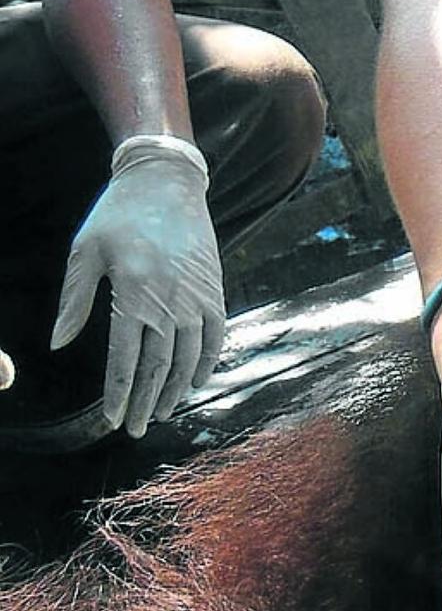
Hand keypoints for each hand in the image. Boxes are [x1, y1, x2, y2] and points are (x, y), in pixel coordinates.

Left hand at [50, 140, 225, 436]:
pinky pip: (215, 335)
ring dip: (176, 389)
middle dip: (147, 402)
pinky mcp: (213, 288)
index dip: (121, 393)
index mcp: (132, 291)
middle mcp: (168, 298)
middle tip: (138, 430)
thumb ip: (73, 302)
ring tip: (163, 411)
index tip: (114, 419)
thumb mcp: (85, 251)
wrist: (166, 180)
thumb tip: (58, 344)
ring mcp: (195, 295)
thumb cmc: (118, 214)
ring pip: (189, 357)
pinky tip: (195, 381)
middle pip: (159, 366)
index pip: (125, 358)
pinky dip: (207, 362)